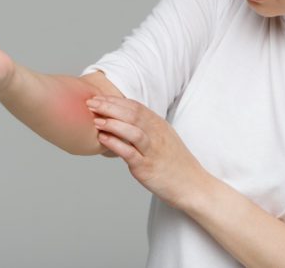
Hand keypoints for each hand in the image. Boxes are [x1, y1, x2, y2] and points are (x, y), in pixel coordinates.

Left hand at [85, 95, 209, 208]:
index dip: (114, 100)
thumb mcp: (163, 138)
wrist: (193, 186)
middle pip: (132, 114)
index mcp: (159, 125)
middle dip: (109, 107)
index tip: (98, 98)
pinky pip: (130, 153)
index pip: (135, 106)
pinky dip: (115, 144)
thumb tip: (122, 120)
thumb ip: (146, 128)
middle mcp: (157, 135)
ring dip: (112, 123)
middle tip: (90, 103)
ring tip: (95, 120)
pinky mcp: (148, 168)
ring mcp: (153, 151)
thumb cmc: (175, 163)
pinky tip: (103, 139)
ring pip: (132, 131)